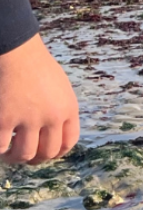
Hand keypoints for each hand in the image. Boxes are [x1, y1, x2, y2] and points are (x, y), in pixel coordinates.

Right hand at [0, 34, 80, 163]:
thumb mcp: (59, 88)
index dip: (56, 153)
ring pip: (24, 154)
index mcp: (68, 108)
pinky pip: (1, 146)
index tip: (45, 154)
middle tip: (23, 156)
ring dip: (15, 158)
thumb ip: (60, 109)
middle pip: (47, 152)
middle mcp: (52, 116)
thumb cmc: (35, 66)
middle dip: (35, 159)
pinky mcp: (4, 119)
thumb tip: (52, 133)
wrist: (16, 50)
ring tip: (8, 154)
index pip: (69, 142)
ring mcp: (28, 118)